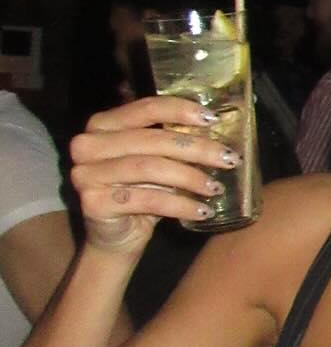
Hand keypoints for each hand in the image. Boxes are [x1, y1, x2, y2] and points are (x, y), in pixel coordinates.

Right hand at [71, 96, 238, 255]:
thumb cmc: (141, 192)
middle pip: (152, 140)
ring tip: (216, 187)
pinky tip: (203, 211)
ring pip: (150, 168)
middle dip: (196, 149)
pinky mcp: (94, 203)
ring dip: (191, 177)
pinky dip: (181, 205)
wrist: (117, 238)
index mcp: (102, 124)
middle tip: (228, 159)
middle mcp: (88, 145)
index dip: (181, 111)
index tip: (212, 120)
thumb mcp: (156, 160)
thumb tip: (214, 124)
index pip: (145, 109)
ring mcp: (86, 174)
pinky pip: (149, 200)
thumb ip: (172, 140)